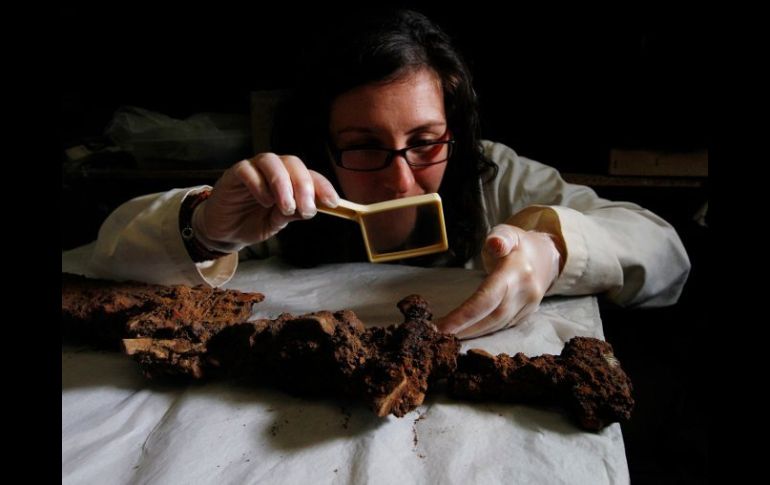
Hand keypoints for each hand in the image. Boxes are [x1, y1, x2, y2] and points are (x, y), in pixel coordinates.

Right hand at [193, 153, 339, 248]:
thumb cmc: (252, 222)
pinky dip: (259, 185)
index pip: (310, 175)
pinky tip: (265, 202)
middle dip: (304, 185)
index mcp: (289, 179)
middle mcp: (273, 169)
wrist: (225, 231)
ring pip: (271, 162)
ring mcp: (253, 169)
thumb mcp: (277, 222)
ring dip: (283, 183)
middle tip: (306, 209)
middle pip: (293, 163)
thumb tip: (311, 208)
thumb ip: (292, 213)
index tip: (332, 202)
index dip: (323, 186)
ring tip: (286, 206)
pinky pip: (247, 171)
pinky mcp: (234, 174)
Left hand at [435, 224, 560, 338]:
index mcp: (517, 271)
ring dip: (471, 334)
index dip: (464, 315)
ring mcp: (528, 306)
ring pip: (497, 326)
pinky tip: (466, 334)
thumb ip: (500, 237)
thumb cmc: (519, 244)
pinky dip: (483, 332)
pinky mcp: (526, 315)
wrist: (548, 257)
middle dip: (463, 329)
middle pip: (491, 317)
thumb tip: (495, 245)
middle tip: (437, 337)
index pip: (488, 297)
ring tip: (447, 338)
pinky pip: (502, 326)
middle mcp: (525, 292)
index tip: (442, 327)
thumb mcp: (509, 232)